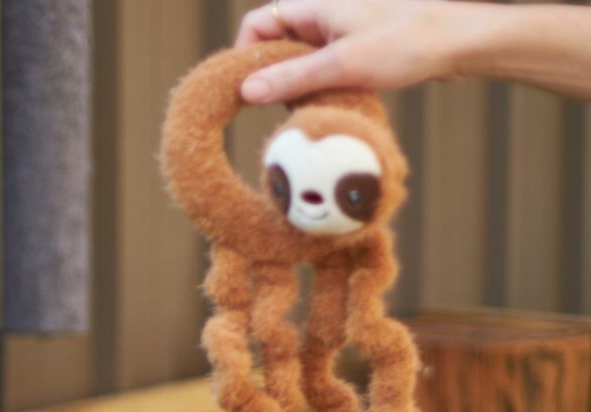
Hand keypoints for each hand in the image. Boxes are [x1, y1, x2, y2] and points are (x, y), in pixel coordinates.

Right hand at [235, 0, 458, 102]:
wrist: (460, 42)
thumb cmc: (407, 43)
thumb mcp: (343, 64)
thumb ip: (293, 78)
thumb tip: (246, 92)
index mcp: (315, 6)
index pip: (258, 23)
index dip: (243, 54)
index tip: (243, 91)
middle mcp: (324, 15)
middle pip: (275, 45)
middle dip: (270, 77)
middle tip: (275, 108)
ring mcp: (341, 34)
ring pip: (298, 62)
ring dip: (295, 88)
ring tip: (305, 109)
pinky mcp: (357, 51)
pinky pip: (321, 71)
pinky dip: (317, 90)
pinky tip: (328, 107)